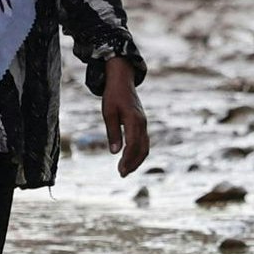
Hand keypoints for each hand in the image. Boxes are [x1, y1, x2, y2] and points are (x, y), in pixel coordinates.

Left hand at [98, 56, 148, 177]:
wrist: (122, 79)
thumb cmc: (113, 95)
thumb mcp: (108, 113)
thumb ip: (112, 132)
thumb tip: (115, 152)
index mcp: (134, 120)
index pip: (133, 145)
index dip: (127, 160)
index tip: (120, 171)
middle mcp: (142, 123)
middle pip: (142, 149)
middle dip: (133, 163)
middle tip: (122, 174)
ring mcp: (143, 123)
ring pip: (145, 147)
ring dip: (137, 160)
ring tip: (126, 170)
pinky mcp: (141, 123)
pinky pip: (144, 141)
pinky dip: (138, 152)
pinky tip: (130, 158)